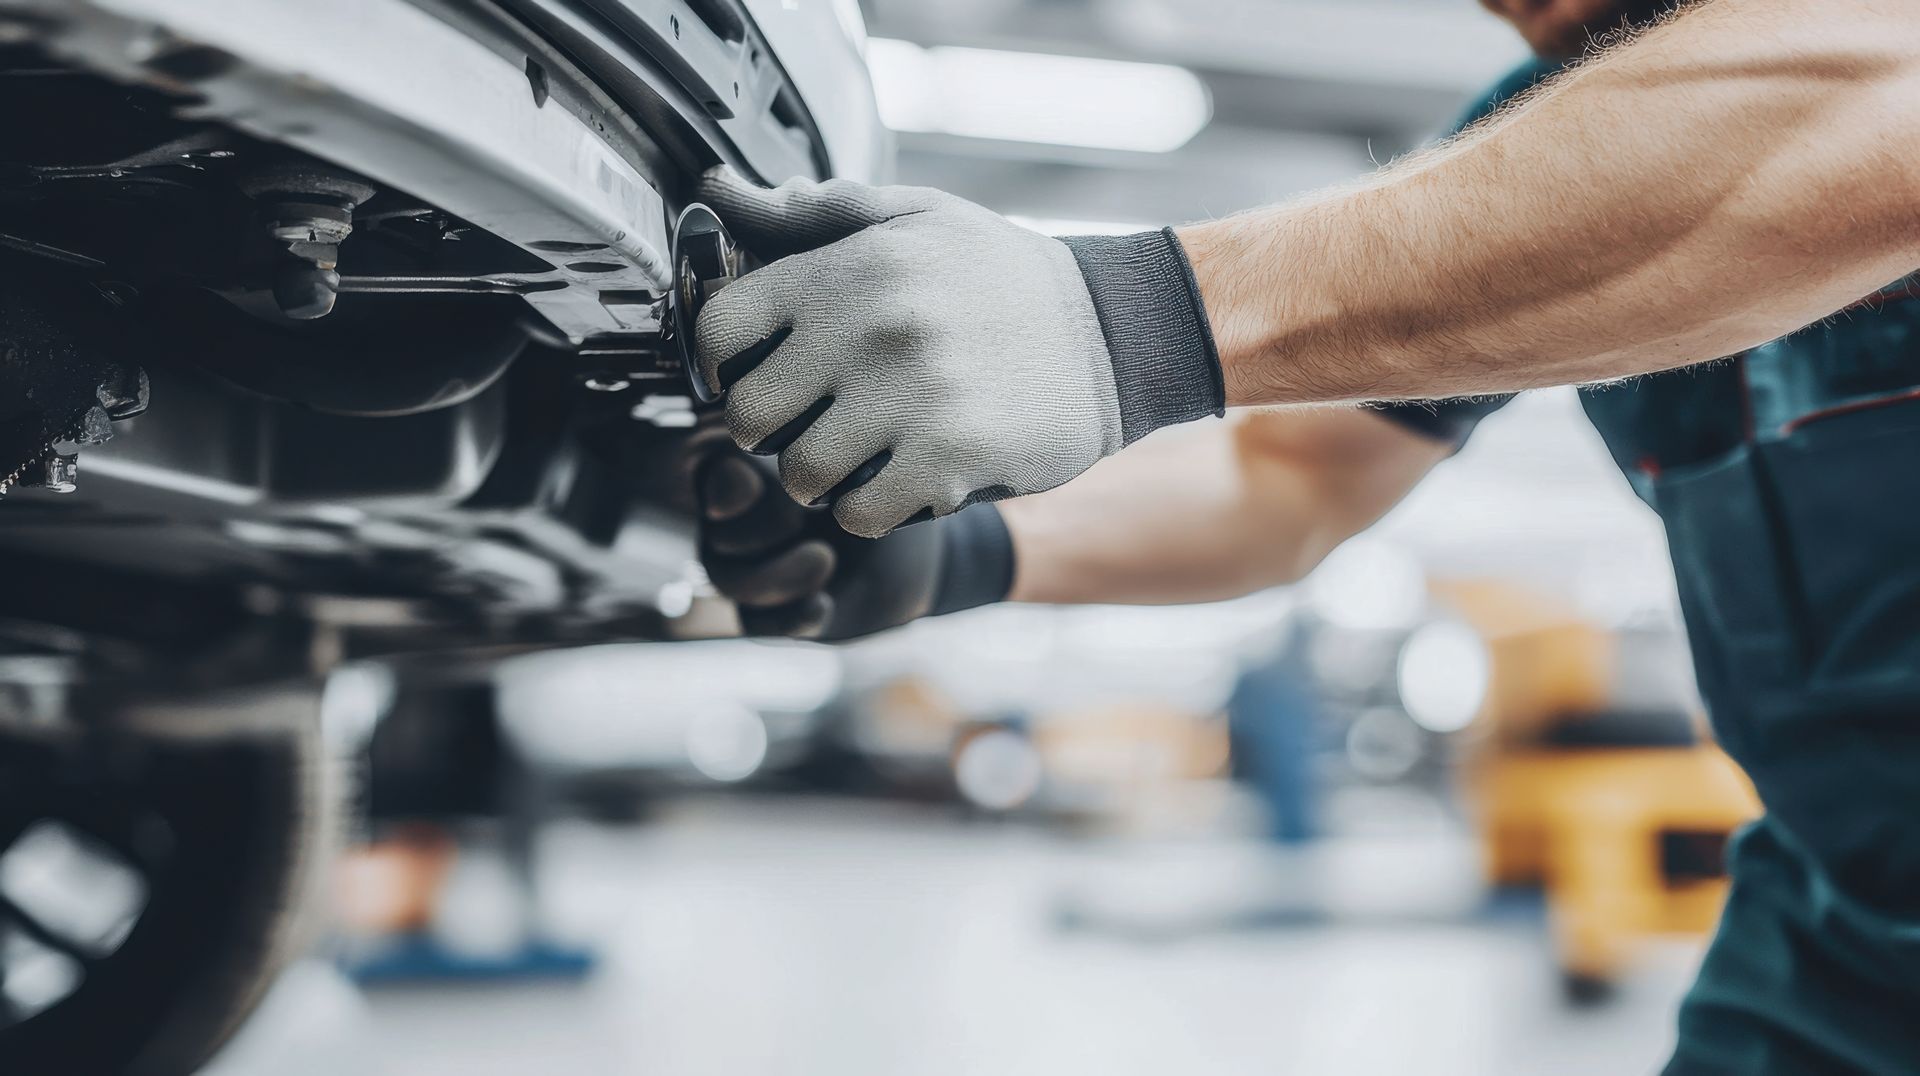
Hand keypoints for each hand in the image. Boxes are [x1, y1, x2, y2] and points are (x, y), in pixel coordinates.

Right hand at [691, 433, 1013, 639]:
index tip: (757, 484)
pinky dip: (787, 617)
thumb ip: (819, 455)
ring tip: (825, 560)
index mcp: (751, 463)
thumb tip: (768, 455)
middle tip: (807, 517)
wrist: (924, 550)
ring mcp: (751, 565)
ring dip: (775, 576)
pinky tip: (822, 605)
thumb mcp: (861, 462)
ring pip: (725, 578)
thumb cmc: (891, 486)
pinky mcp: (771, 610)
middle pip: (716, 530)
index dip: (728, 487)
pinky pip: (752, 622)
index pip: (708, 474)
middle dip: (761, 528)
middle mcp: (741, 516)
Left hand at [692, 169, 1223, 536]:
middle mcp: (874, 328)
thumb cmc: (1005, 278)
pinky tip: (891, 483)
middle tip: (796, 427)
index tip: (738, 376)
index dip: (718, 363)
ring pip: (800, 472)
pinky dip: (866, 509)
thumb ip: (822, 213)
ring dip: (814, 478)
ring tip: (846, 460)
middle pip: (749, 413)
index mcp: (853, 267)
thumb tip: (727, 197)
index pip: (721, 326)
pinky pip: (860, 511)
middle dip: (764, 431)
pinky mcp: (950, 457)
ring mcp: (911, 396)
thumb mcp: (920, 217)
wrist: (1112, 333)